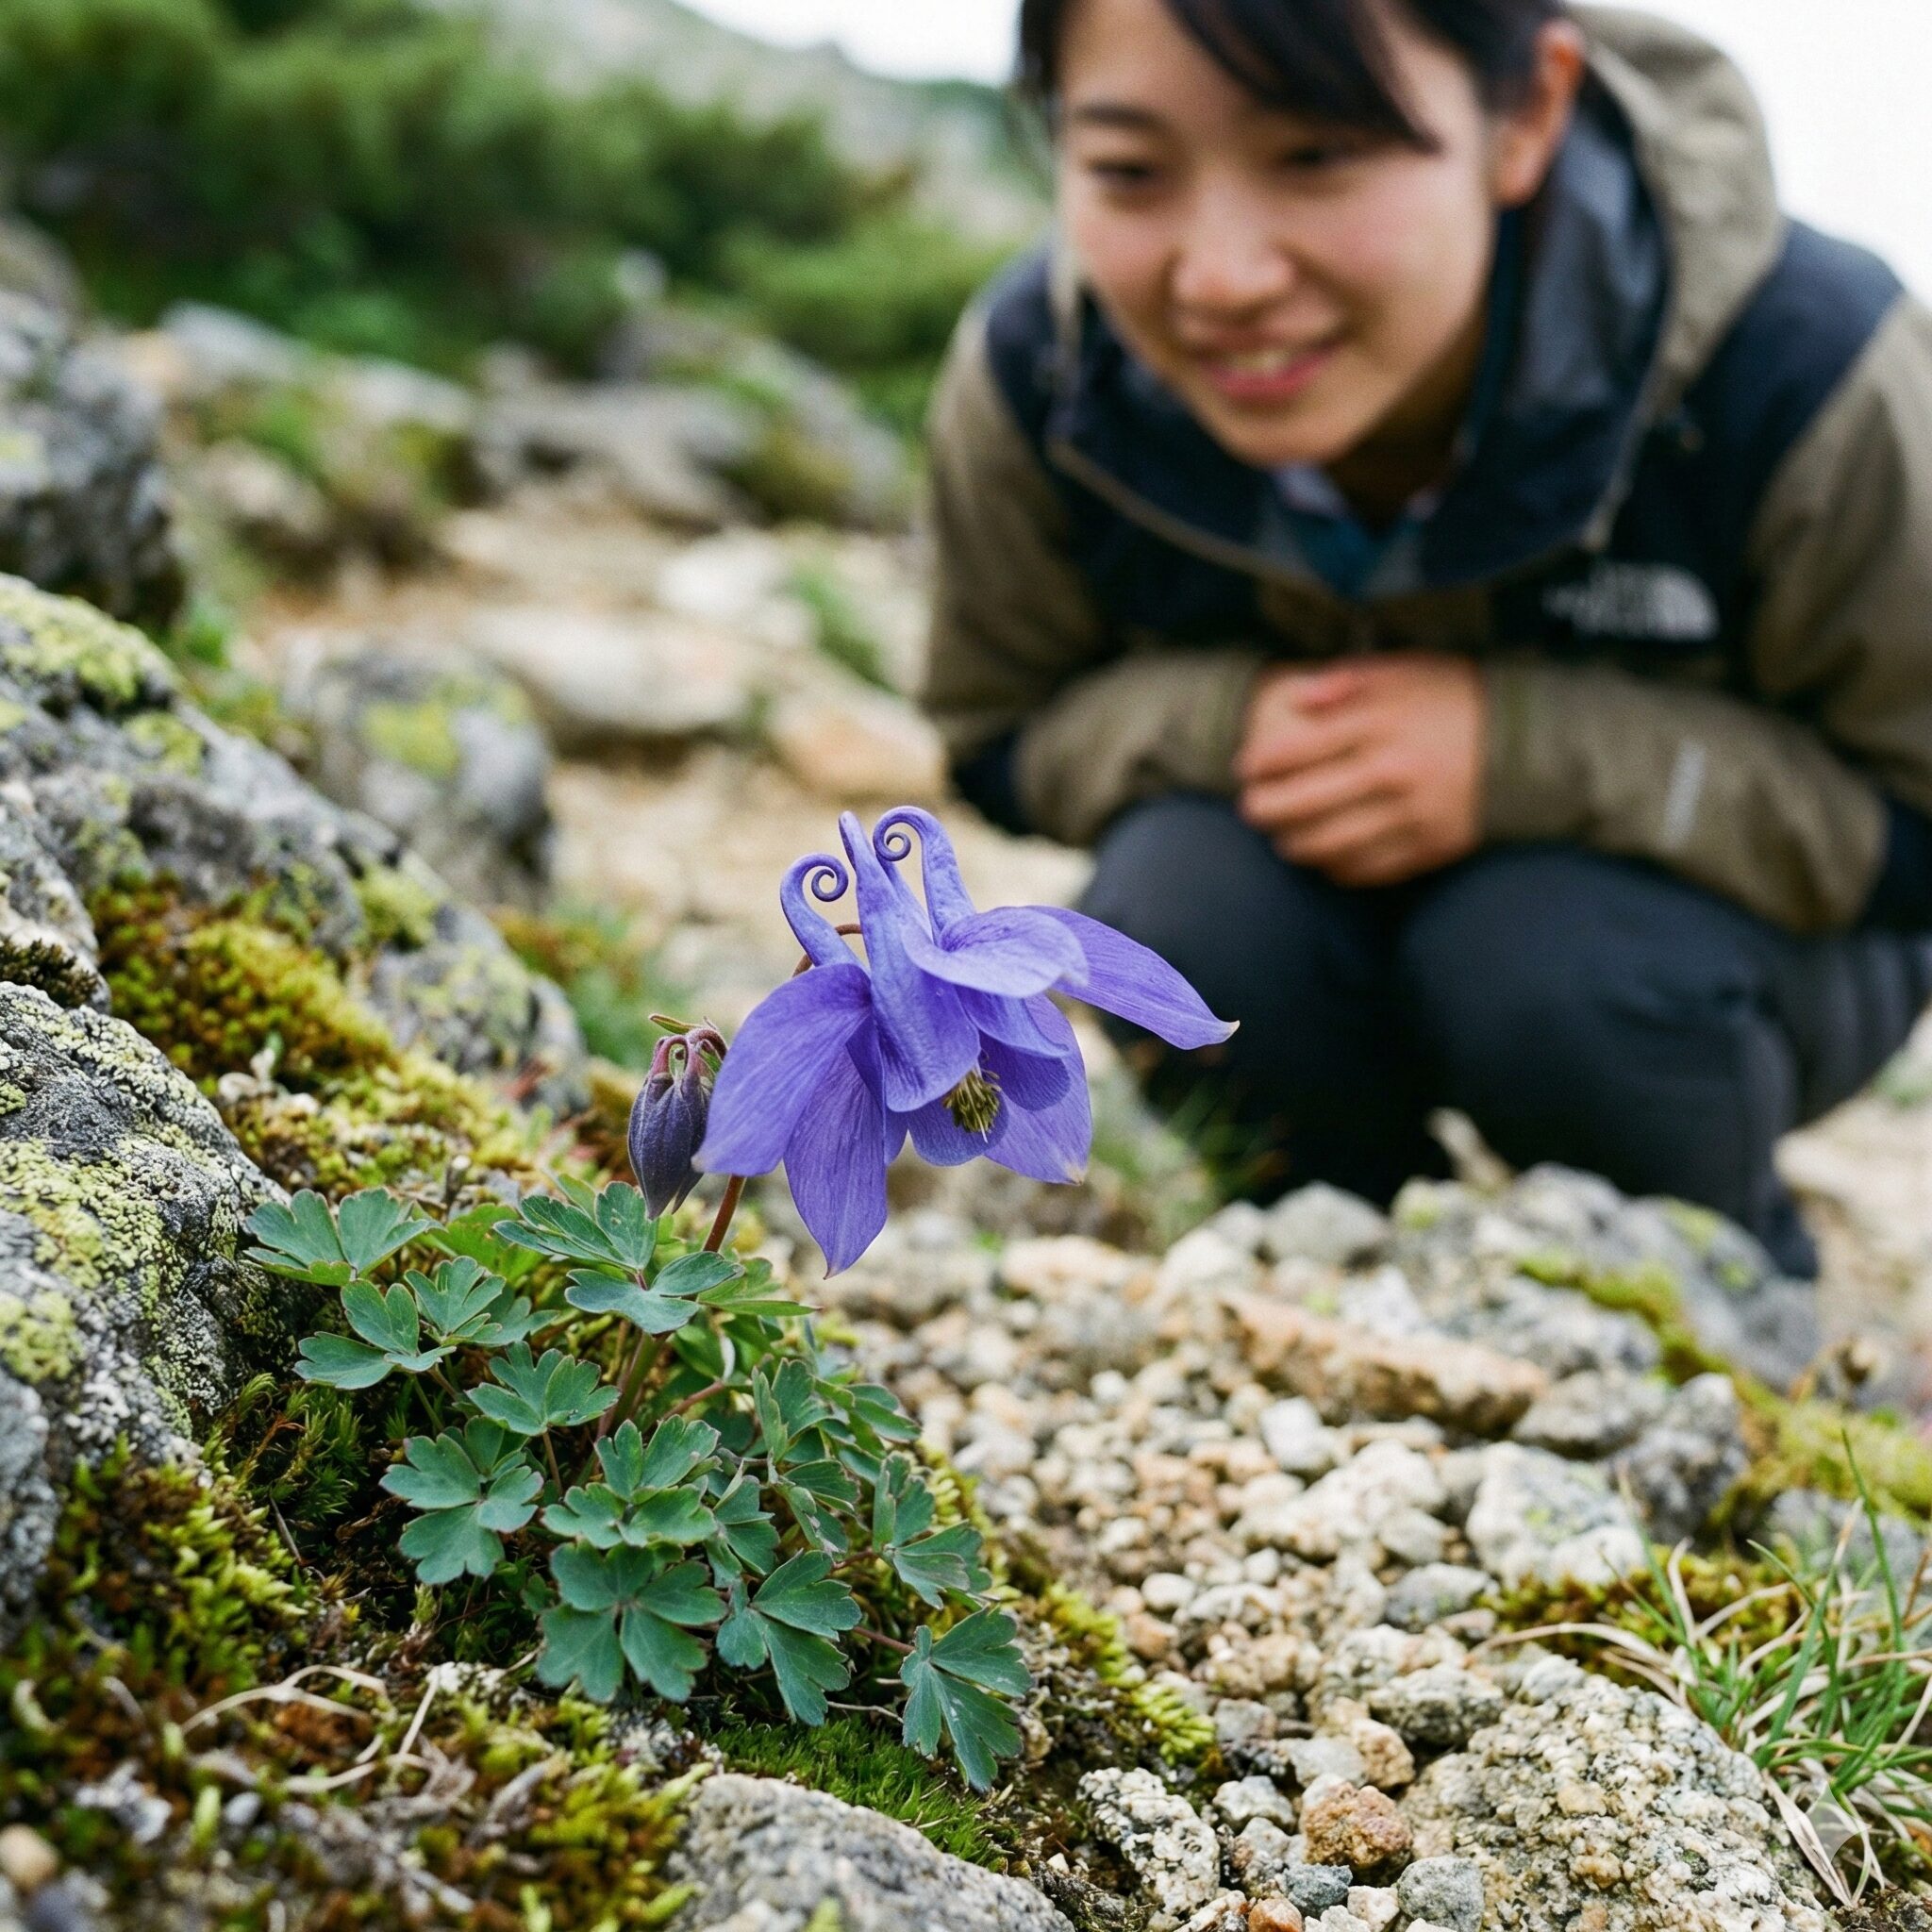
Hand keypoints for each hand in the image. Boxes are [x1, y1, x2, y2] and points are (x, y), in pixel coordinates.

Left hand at [1234, 654, 1485, 886]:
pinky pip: (1367, 868)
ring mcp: (1412, 813)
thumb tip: (1297, 698)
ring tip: (1281, 836)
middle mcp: (1394, 769)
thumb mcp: (1406, 671)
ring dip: (1293, 843)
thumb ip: (1349, 679)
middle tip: (1250, 809)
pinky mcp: (1430, 846)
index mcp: (1383, 722)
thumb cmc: (1453, 699)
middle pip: (1304, 802)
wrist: (1526, 744)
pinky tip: (1324, 856)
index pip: (1300, 748)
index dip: (1262, 762)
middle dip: (1265, 809)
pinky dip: (1335, 866)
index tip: (1245, 768)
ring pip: (1329, 843)